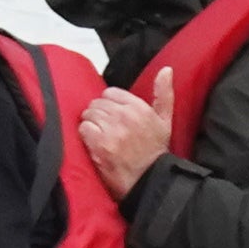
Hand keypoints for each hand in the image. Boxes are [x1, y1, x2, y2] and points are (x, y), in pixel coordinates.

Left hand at [84, 84, 172, 199]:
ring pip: (88, 114)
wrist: (148, 178)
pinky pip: (83, 128)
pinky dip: (85, 135)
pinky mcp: (99, 143)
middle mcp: (126, 116)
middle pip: (97, 103)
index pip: (110, 93)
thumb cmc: (155, 150)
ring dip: (91, 124)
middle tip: (105, 127)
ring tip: (101, 135)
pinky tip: (94, 143)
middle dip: (98, 114)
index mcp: (140, 108)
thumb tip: (166, 70)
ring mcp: (112, 129)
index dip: (109, 104)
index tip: (112, 115)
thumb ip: (164, 93)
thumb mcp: (165, 120)